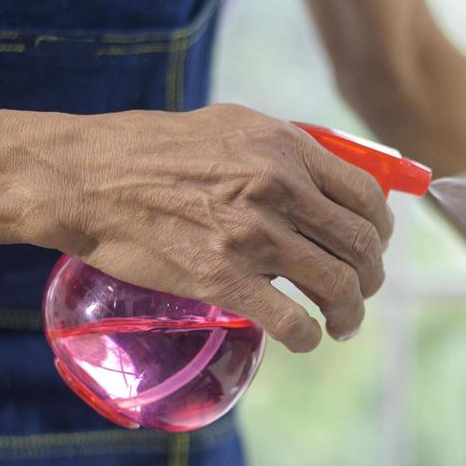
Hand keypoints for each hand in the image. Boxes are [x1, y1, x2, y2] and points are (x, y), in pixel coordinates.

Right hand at [16, 103, 392, 351]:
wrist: (85, 178)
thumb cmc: (151, 150)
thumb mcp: (230, 126)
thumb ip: (283, 151)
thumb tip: (327, 179)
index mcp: (286, 148)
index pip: (366, 196)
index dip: (380, 231)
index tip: (374, 248)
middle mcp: (279, 189)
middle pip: (360, 245)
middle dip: (371, 277)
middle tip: (362, 293)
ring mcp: (253, 235)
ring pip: (337, 285)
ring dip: (349, 313)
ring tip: (342, 325)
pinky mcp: (223, 277)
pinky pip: (291, 320)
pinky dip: (307, 337)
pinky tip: (304, 339)